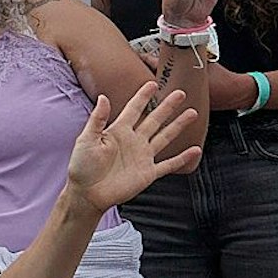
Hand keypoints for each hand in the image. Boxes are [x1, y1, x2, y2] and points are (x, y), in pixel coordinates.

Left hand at [63, 83, 201, 213]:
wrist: (87, 193)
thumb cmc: (82, 166)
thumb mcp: (86, 139)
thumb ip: (97, 119)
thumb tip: (103, 97)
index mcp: (118, 131)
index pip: (134, 109)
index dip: (143, 97)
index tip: (153, 83)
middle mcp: (133, 141)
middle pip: (154, 120)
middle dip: (167, 106)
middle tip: (180, 93)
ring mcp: (142, 156)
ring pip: (165, 137)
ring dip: (178, 126)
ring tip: (192, 113)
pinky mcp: (148, 173)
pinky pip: (168, 164)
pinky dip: (182, 158)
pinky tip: (195, 150)